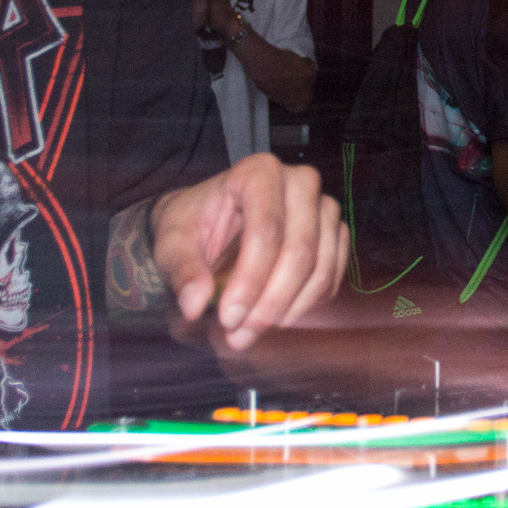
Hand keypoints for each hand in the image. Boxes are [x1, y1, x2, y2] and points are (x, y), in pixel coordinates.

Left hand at [150, 153, 346, 349]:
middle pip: (299, 250)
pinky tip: (276, 318)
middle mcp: (299, 182)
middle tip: (239, 335)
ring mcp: (323, 207)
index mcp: (259, 172)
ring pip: (320, 268)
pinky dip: (306, 305)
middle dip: (270, 302)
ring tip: (252, 332)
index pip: (266, 229)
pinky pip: (331, 276)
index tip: (228, 318)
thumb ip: (182, 269)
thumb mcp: (173, 242)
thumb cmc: (192, 224)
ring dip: (289, 311)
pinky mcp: (334, 233)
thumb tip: (194, 304)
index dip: (250, 279)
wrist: (211, 220)